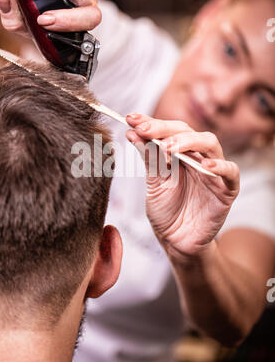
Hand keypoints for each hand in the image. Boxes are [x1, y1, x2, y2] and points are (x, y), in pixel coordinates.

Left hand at [126, 114, 239, 259]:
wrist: (177, 242)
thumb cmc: (166, 212)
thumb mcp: (154, 184)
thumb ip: (148, 160)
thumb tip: (132, 133)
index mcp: (178, 154)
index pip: (168, 130)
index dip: (151, 123)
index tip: (131, 119)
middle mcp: (197, 157)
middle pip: (187, 131)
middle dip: (164, 128)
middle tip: (144, 130)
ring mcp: (213, 171)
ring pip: (210, 143)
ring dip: (188, 141)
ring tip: (168, 147)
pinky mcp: (227, 189)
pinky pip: (230, 172)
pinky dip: (220, 165)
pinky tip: (204, 164)